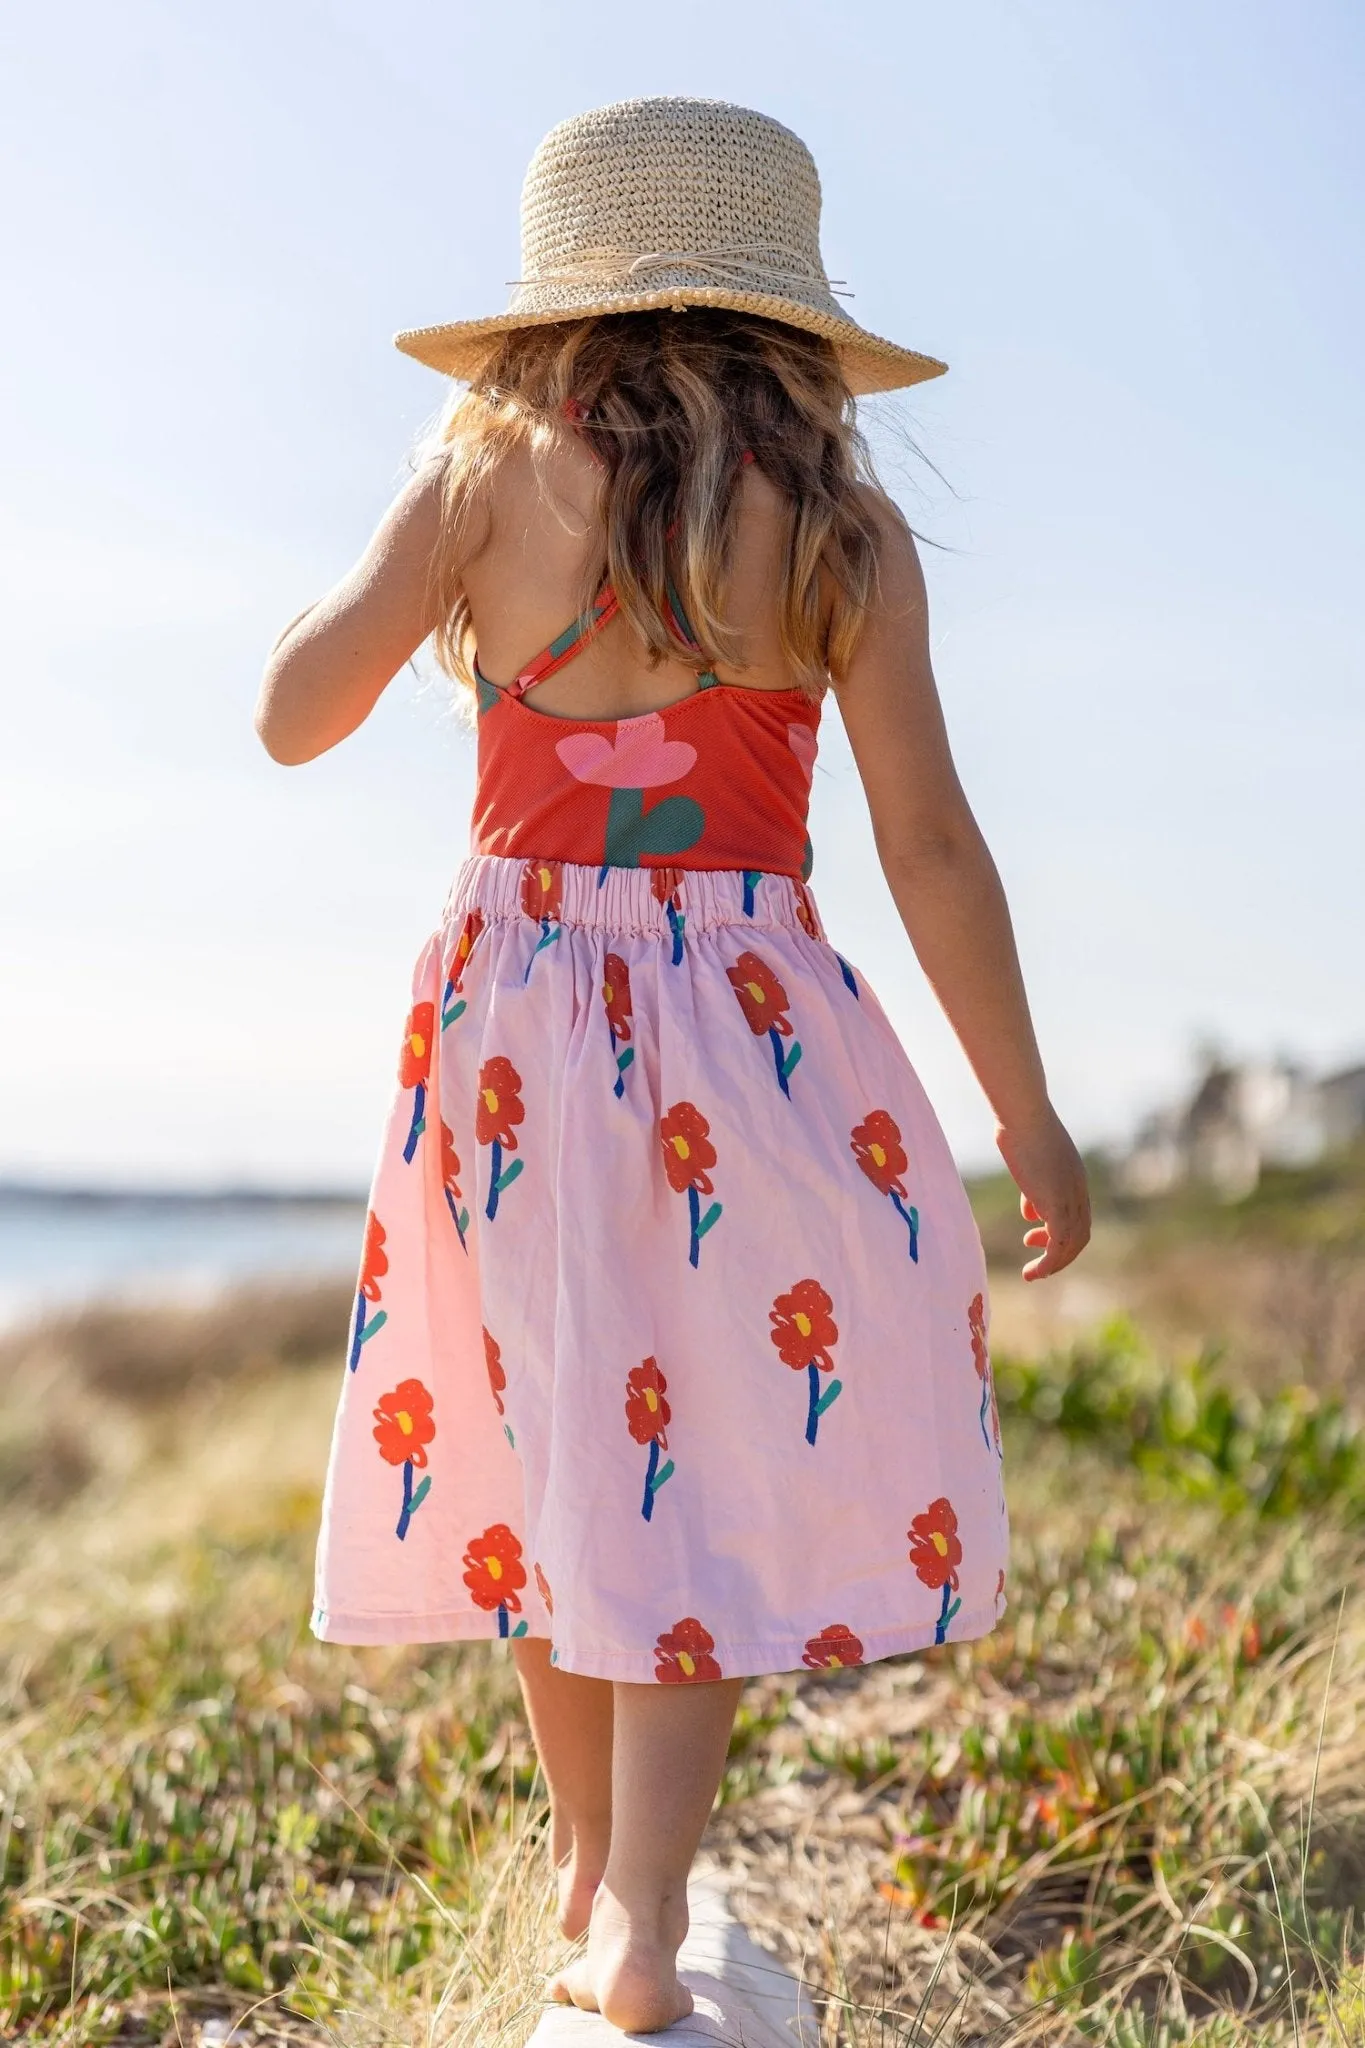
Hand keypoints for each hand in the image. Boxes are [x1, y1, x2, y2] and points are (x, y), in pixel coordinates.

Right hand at [995, 1108, 1090, 1280]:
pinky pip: (1059, 1244)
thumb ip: (1032, 1188)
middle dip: (1060, 1253)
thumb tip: (1031, 1213)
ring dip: (1054, 1264)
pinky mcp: (1057, 1205)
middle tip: (1039, 1265)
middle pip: (1080, 1234)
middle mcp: (1078, 1191)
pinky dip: (1049, 1263)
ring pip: (1071, 1244)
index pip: (1077, 1216)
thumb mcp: (1029, 1161)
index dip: (1060, 1233)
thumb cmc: (1019, 1127)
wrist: (1024, 1113)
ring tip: (1033, 1274)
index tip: (1033, 1238)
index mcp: (1074, 1179)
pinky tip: (1034, 1271)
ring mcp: (1070, 1198)